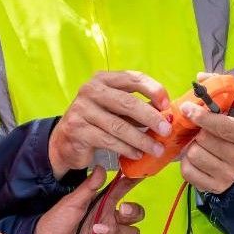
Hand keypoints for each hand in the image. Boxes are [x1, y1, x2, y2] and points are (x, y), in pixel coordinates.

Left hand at [34, 167, 144, 233]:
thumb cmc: (56, 222)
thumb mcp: (71, 202)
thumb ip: (88, 188)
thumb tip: (102, 168)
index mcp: (103, 204)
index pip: (124, 190)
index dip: (133, 182)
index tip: (139, 175)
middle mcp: (110, 220)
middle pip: (136, 215)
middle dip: (134, 211)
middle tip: (123, 209)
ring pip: (132, 233)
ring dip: (120, 230)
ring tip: (99, 230)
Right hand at [49, 71, 171, 177]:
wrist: (65, 140)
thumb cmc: (97, 121)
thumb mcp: (116, 109)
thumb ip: (137, 108)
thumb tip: (167, 114)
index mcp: (103, 79)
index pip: (133, 78)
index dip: (153, 90)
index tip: (168, 105)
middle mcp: (91, 90)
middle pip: (127, 102)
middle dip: (150, 117)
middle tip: (166, 130)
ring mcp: (82, 109)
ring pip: (119, 126)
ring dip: (141, 139)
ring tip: (157, 149)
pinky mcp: (77, 129)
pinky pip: (108, 140)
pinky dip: (126, 149)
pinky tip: (137, 155)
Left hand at [177, 99, 233, 194]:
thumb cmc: (230, 133)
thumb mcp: (231, 114)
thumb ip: (217, 100)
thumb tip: (199, 83)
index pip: (224, 126)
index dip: (203, 116)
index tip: (187, 108)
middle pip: (204, 139)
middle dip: (197, 133)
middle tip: (200, 133)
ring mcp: (230, 176)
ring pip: (194, 154)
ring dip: (191, 147)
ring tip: (199, 146)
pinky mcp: (216, 187)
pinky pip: (188, 171)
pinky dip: (186, 163)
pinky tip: (195, 159)